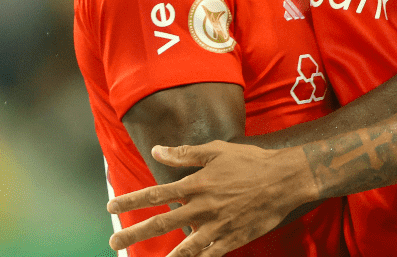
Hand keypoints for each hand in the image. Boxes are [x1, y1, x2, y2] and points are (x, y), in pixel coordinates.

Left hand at [107, 142, 312, 256]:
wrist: (285, 180)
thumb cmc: (250, 162)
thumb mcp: (217, 151)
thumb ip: (185, 154)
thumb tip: (158, 150)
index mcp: (196, 184)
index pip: (155, 193)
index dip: (130, 200)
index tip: (111, 205)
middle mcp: (202, 207)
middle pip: (161, 223)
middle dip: (133, 232)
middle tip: (113, 240)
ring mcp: (216, 226)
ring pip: (182, 247)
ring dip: (161, 255)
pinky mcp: (231, 239)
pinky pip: (208, 256)